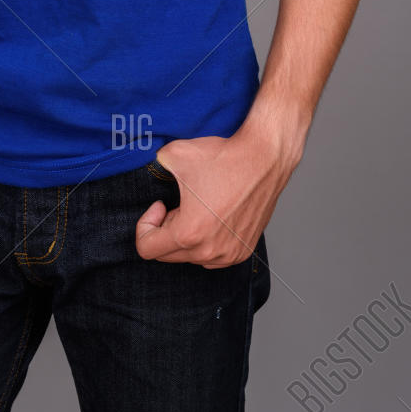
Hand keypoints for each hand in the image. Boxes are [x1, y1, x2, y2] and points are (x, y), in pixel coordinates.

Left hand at [134, 113, 301, 266]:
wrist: (264, 158)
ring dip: (186, 237)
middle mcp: (210, 251)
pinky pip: (212, 256)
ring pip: (190, 257)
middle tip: (177, 204)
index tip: (161, 204)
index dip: (145, 224)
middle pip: (167, 255)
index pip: (146, 249)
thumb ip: (151, 168)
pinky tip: (213, 216)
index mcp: (190, 234)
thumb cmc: (224, 157)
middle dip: (165, 229)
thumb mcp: (173, 155)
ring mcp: (229, 254)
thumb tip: (146, 172)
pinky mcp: (243, 250)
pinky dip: (206, 241)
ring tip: (198, 209)